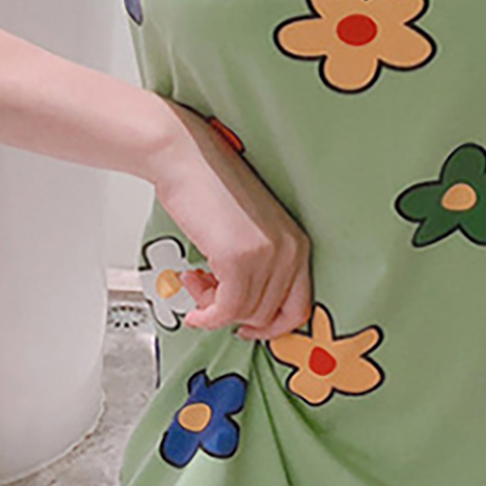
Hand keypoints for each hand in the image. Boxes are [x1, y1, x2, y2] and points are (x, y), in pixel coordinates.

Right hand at [147, 100, 313, 340]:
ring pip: (245, 314)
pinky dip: (208, 317)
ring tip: (195, 282)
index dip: (271, 327)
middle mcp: (290, 250)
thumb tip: (247, 311)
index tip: (247, 327)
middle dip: (232, 314)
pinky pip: (227, 310)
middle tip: (206, 293)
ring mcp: (268, 255)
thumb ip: (259, 266)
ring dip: (213, 309)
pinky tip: (194, 310)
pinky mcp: (239, 258)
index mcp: (298, 242)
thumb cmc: (210, 188)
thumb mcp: (250, 231)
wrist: (185, 158)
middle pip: (268, 315)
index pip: (299, 307)